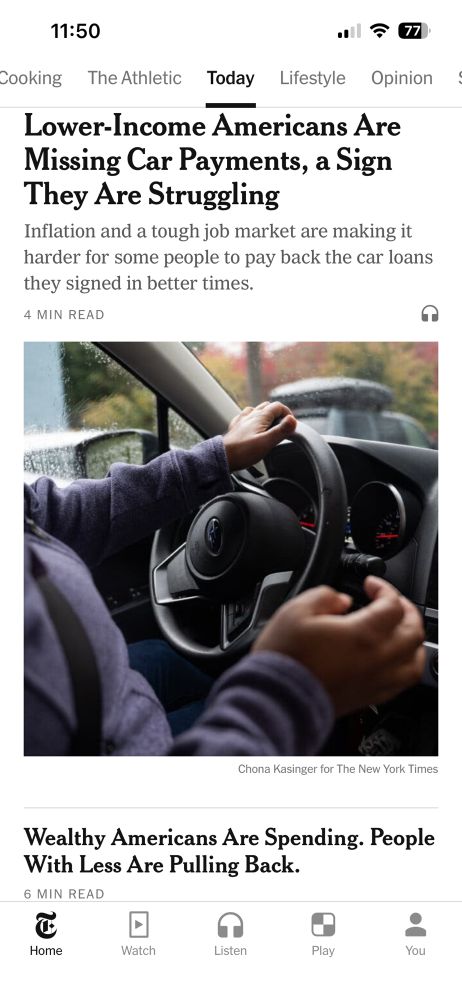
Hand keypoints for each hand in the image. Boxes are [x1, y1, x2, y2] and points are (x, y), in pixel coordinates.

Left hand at [223, 401, 296, 470]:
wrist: (222, 458)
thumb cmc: (243, 452)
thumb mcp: (267, 442)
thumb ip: (281, 430)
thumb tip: (293, 420)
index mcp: (260, 416)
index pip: (278, 406)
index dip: (287, 414)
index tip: (291, 425)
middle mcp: (250, 415)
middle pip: (268, 407)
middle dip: (278, 415)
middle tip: (282, 428)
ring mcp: (242, 420)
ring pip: (256, 411)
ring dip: (265, 416)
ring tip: (269, 428)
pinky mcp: (235, 428)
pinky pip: (246, 418)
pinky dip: (253, 420)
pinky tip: (252, 427)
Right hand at [253, 576, 424, 715]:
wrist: (275, 699)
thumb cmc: (284, 659)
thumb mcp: (296, 611)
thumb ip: (325, 596)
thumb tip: (341, 600)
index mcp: (363, 635)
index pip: (393, 605)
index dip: (384, 588)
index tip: (370, 585)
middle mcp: (377, 660)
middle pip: (414, 632)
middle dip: (407, 611)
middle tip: (391, 602)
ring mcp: (376, 681)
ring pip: (415, 662)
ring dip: (412, 641)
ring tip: (400, 630)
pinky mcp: (369, 697)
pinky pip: (402, 682)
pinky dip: (404, 666)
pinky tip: (392, 659)